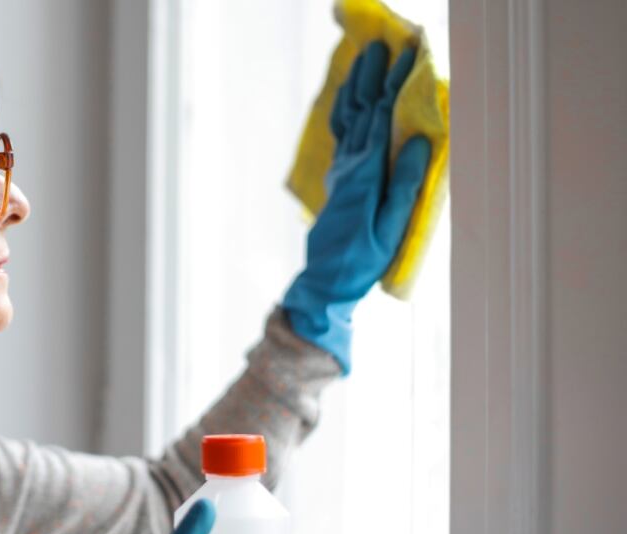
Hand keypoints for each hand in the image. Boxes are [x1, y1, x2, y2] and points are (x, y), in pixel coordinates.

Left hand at [282, 41, 431, 374]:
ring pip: (347, 119)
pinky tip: (349, 101)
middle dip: (373, 76)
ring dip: (356, 88)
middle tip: (383, 44)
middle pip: (361, 110)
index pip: (382, 117)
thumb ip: (404, 183)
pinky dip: (346, 111)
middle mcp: (350, 166)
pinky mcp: (339, 181)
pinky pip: (342, 135)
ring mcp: (341, 172)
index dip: (395, 84)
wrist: (326, 280)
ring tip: (363, 61)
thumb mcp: (391, 225)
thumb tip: (416, 140)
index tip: (409, 54)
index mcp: (366, 172)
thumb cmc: (363, 259)